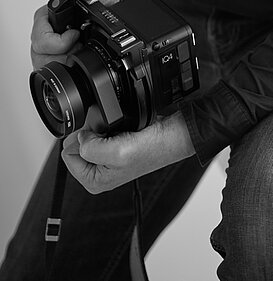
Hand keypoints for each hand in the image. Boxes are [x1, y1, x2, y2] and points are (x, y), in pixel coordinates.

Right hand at [30, 0, 124, 69]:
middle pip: (40, 54)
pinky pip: (53, 68)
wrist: (105, 8)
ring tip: (79, 50)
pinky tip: (77, 56)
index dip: (58, 42)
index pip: (40, 36)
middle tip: (80, 46)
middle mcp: (42, 31)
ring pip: (45, 63)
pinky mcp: (52, 56)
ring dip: (65, 61)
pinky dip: (67, 65)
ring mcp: (46, 46)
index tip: (76, 35)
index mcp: (45, 15)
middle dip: (62, 55)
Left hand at [61, 110, 194, 193]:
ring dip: (101, 127)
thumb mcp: (116, 153)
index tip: (100, 138)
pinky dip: (109, 124)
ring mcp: (108, 156)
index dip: (81, 141)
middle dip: (90, 134)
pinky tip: (122, 127)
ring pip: (89, 134)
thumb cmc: (153, 150)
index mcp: (94, 180)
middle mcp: (99, 170)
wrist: (173, 136)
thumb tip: (80, 138)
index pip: (68, 155)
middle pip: (77, 143)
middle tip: (112, 134)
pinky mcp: (116, 143)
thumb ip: (90, 148)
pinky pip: (102, 128)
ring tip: (119, 130)